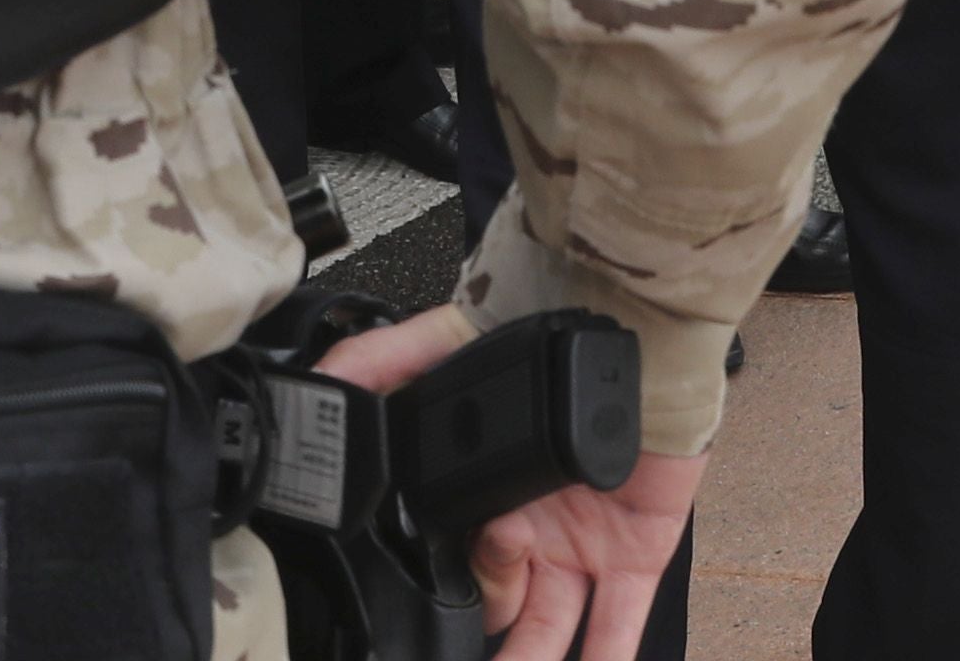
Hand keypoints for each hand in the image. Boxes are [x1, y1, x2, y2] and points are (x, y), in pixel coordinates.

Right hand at [312, 310, 706, 660]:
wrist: (629, 330)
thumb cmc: (544, 333)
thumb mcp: (444, 342)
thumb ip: (380, 360)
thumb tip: (325, 380)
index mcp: (484, 493)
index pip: (451, 561)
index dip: (440, 584)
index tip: (428, 589)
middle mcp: (528, 528)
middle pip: (496, 607)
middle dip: (477, 638)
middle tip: (455, 646)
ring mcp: (580, 546)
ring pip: (546, 632)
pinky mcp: (633, 555)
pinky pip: (617, 626)